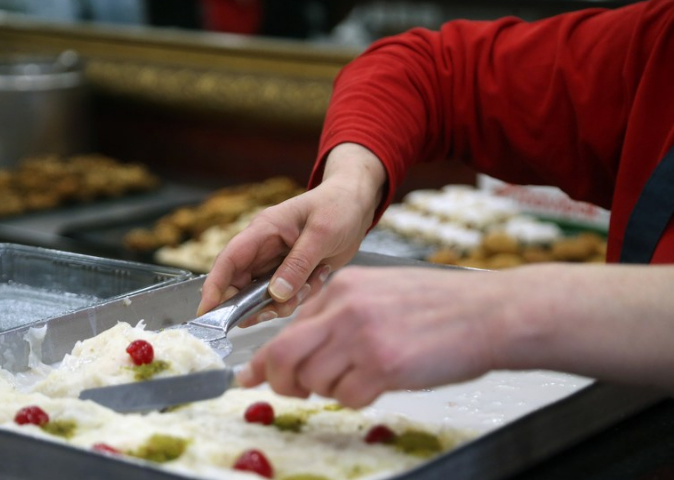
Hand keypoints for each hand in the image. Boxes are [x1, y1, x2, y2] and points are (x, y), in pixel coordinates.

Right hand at [197, 143, 386, 325]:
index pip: (228, 261)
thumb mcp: (321, 233)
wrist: (358, 205)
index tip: (206, 313)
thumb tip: (276, 294)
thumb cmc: (338, 207)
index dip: (214, 287)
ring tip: (312, 284)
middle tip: (272, 311)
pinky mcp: (291, 275)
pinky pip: (286, 298)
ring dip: (285, 301)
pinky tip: (321, 276)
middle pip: (241, 286)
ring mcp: (276, 264)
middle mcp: (264, 250)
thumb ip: (298, 264)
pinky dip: (301, 296)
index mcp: (263, 232)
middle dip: (254, 304)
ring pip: (264, 298)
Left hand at [237, 264, 673, 406]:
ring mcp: (363, 336)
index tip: (250, 377)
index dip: (264, 359)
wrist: (489, 312)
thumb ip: (339, 314)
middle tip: (290, 392)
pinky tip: (383, 382)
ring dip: (330, 390)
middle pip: (284, 356)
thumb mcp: (380, 293)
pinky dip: (359, 399)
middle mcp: (346, 308)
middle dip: (280, 383)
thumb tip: (302, 348)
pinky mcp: (384, 365)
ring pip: (314, 381)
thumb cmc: (440, 306)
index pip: (286, 327)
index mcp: (343, 287)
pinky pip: (349, 397)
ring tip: (361, 378)